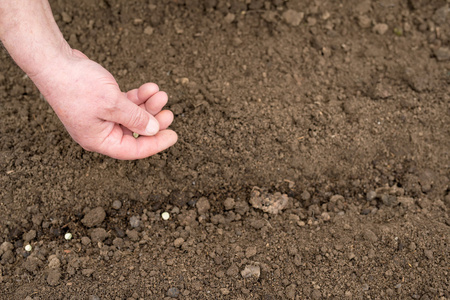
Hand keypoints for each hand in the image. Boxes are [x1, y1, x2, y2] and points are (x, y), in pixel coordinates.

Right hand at [33, 50, 177, 159]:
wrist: (55, 62)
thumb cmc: (77, 85)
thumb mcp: (112, 103)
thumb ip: (135, 118)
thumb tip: (154, 129)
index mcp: (99, 140)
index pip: (132, 149)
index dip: (155, 144)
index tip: (174, 136)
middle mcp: (100, 131)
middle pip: (135, 132)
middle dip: (154, 122)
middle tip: (170, 113)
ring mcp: (101, 116)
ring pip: (132, 116)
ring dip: (148, 105)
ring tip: (160, 93)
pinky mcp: (103, 102)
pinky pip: (126, 103)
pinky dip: (138, 96)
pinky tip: (149, 87)